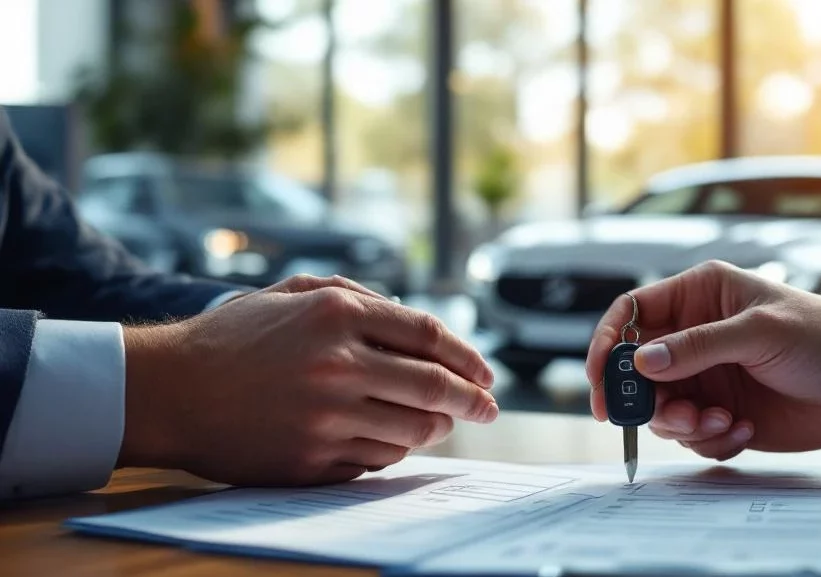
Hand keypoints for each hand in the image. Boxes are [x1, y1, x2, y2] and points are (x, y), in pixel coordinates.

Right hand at [119, 275, 496, 485]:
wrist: (170, 390)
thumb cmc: (234, 337)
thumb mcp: (293, 292)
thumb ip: (357, 296)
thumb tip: (415, 324)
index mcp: (337, 314)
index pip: (430, 336)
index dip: (468, 356)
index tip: (486, 373)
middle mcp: (338, 365)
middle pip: (434, 387)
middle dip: (473, 400)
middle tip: (490, 408)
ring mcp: (325, 417)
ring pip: (413, 430)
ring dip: (439, 428)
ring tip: (444, 424)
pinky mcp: (311, 459)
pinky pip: (377, 460)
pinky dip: (396, 450)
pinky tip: (395, 440)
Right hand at [586, 261, 820, 460]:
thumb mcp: (759, 331)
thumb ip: (697, 346)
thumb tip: (641, 362)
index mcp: (698, 297)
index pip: (631, 313)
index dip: (608, 343)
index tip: (600, 379)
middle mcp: (694, 337)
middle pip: (636, 369)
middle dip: (645, 399)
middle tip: (669, 416)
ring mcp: (706, 377)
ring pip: (660, 408)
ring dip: (682, 424)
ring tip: (721, 423)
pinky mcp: (721, 413)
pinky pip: (691, 435)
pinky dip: (711, 440)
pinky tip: (745, 429)